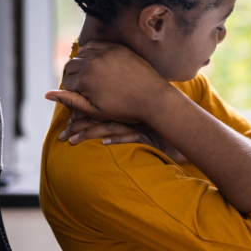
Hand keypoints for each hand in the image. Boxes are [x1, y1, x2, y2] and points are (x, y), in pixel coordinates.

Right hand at [44, 41, 170, 123]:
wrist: (153, 98)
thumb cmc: (124, 109)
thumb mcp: (94, 110)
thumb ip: (70, 101)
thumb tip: (46, 94)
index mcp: (84, 79)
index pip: (66, 82)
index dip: (72, 92)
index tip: (82, 98)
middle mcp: (92, 62)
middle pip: (71, 66)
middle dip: (74, 77)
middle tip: (86, 88)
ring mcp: (105, 52)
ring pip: (82, 55)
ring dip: (83, 64)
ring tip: (92, 77)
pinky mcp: (116, 47)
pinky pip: (96, 45)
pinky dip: (93, 52)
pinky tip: (97, 63)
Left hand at [59, 113, 187, 162]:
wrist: (188, 132)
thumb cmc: (164, 129)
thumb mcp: (142, 123)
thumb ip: (123, 122)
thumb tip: (102, 130)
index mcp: (126, 106)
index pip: (99, 106)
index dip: (81, 113)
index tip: (66, 122)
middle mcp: (131, 113)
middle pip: (99, 116)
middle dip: (78, 126)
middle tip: (61, 136)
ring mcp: (140, 124)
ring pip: (111, 126)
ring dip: (90, 133)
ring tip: (71, 141)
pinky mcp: (150, 136)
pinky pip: (132, 136)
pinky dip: (118, 140)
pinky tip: (105, 144)